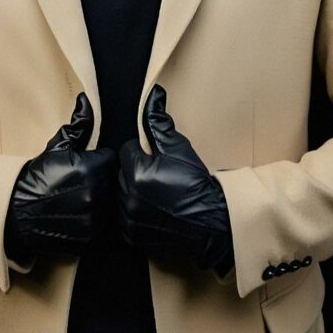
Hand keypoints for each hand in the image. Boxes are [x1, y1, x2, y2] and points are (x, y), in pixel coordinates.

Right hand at [4, 92, 116, 261]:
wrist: (16, 210)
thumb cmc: (37, 175)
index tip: (88, 163)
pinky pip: (105, 227)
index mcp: (90, 169)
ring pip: (112, 205)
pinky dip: (97, 221)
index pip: (112, 159)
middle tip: (84, 181)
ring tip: (81, 197)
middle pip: (114, 181)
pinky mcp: (89, 241)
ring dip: (102, 201)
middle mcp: (95, 195)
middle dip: (103, 179)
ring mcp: (93, 221)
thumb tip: (85, 100)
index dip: (100, 160)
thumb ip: (78, 124)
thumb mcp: (57, 146)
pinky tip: (80, 214)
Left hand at [118, 84, 234, 276]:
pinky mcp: (132, 237)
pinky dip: (134, 214)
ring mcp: (129, 220)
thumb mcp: (178, 147)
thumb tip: (153, 95)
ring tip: (156, 194)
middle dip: (135, 171)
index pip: (127, 150)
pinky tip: (153, 211)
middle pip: (121, 173)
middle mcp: (128, 197)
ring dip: (133, 192)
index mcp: (137, 172)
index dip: (143, 153)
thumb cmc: (196, 183)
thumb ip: (158, 121)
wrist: (211, 220)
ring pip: (121, 195)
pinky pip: (124, 218)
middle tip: (158, 177)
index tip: (157, 160)